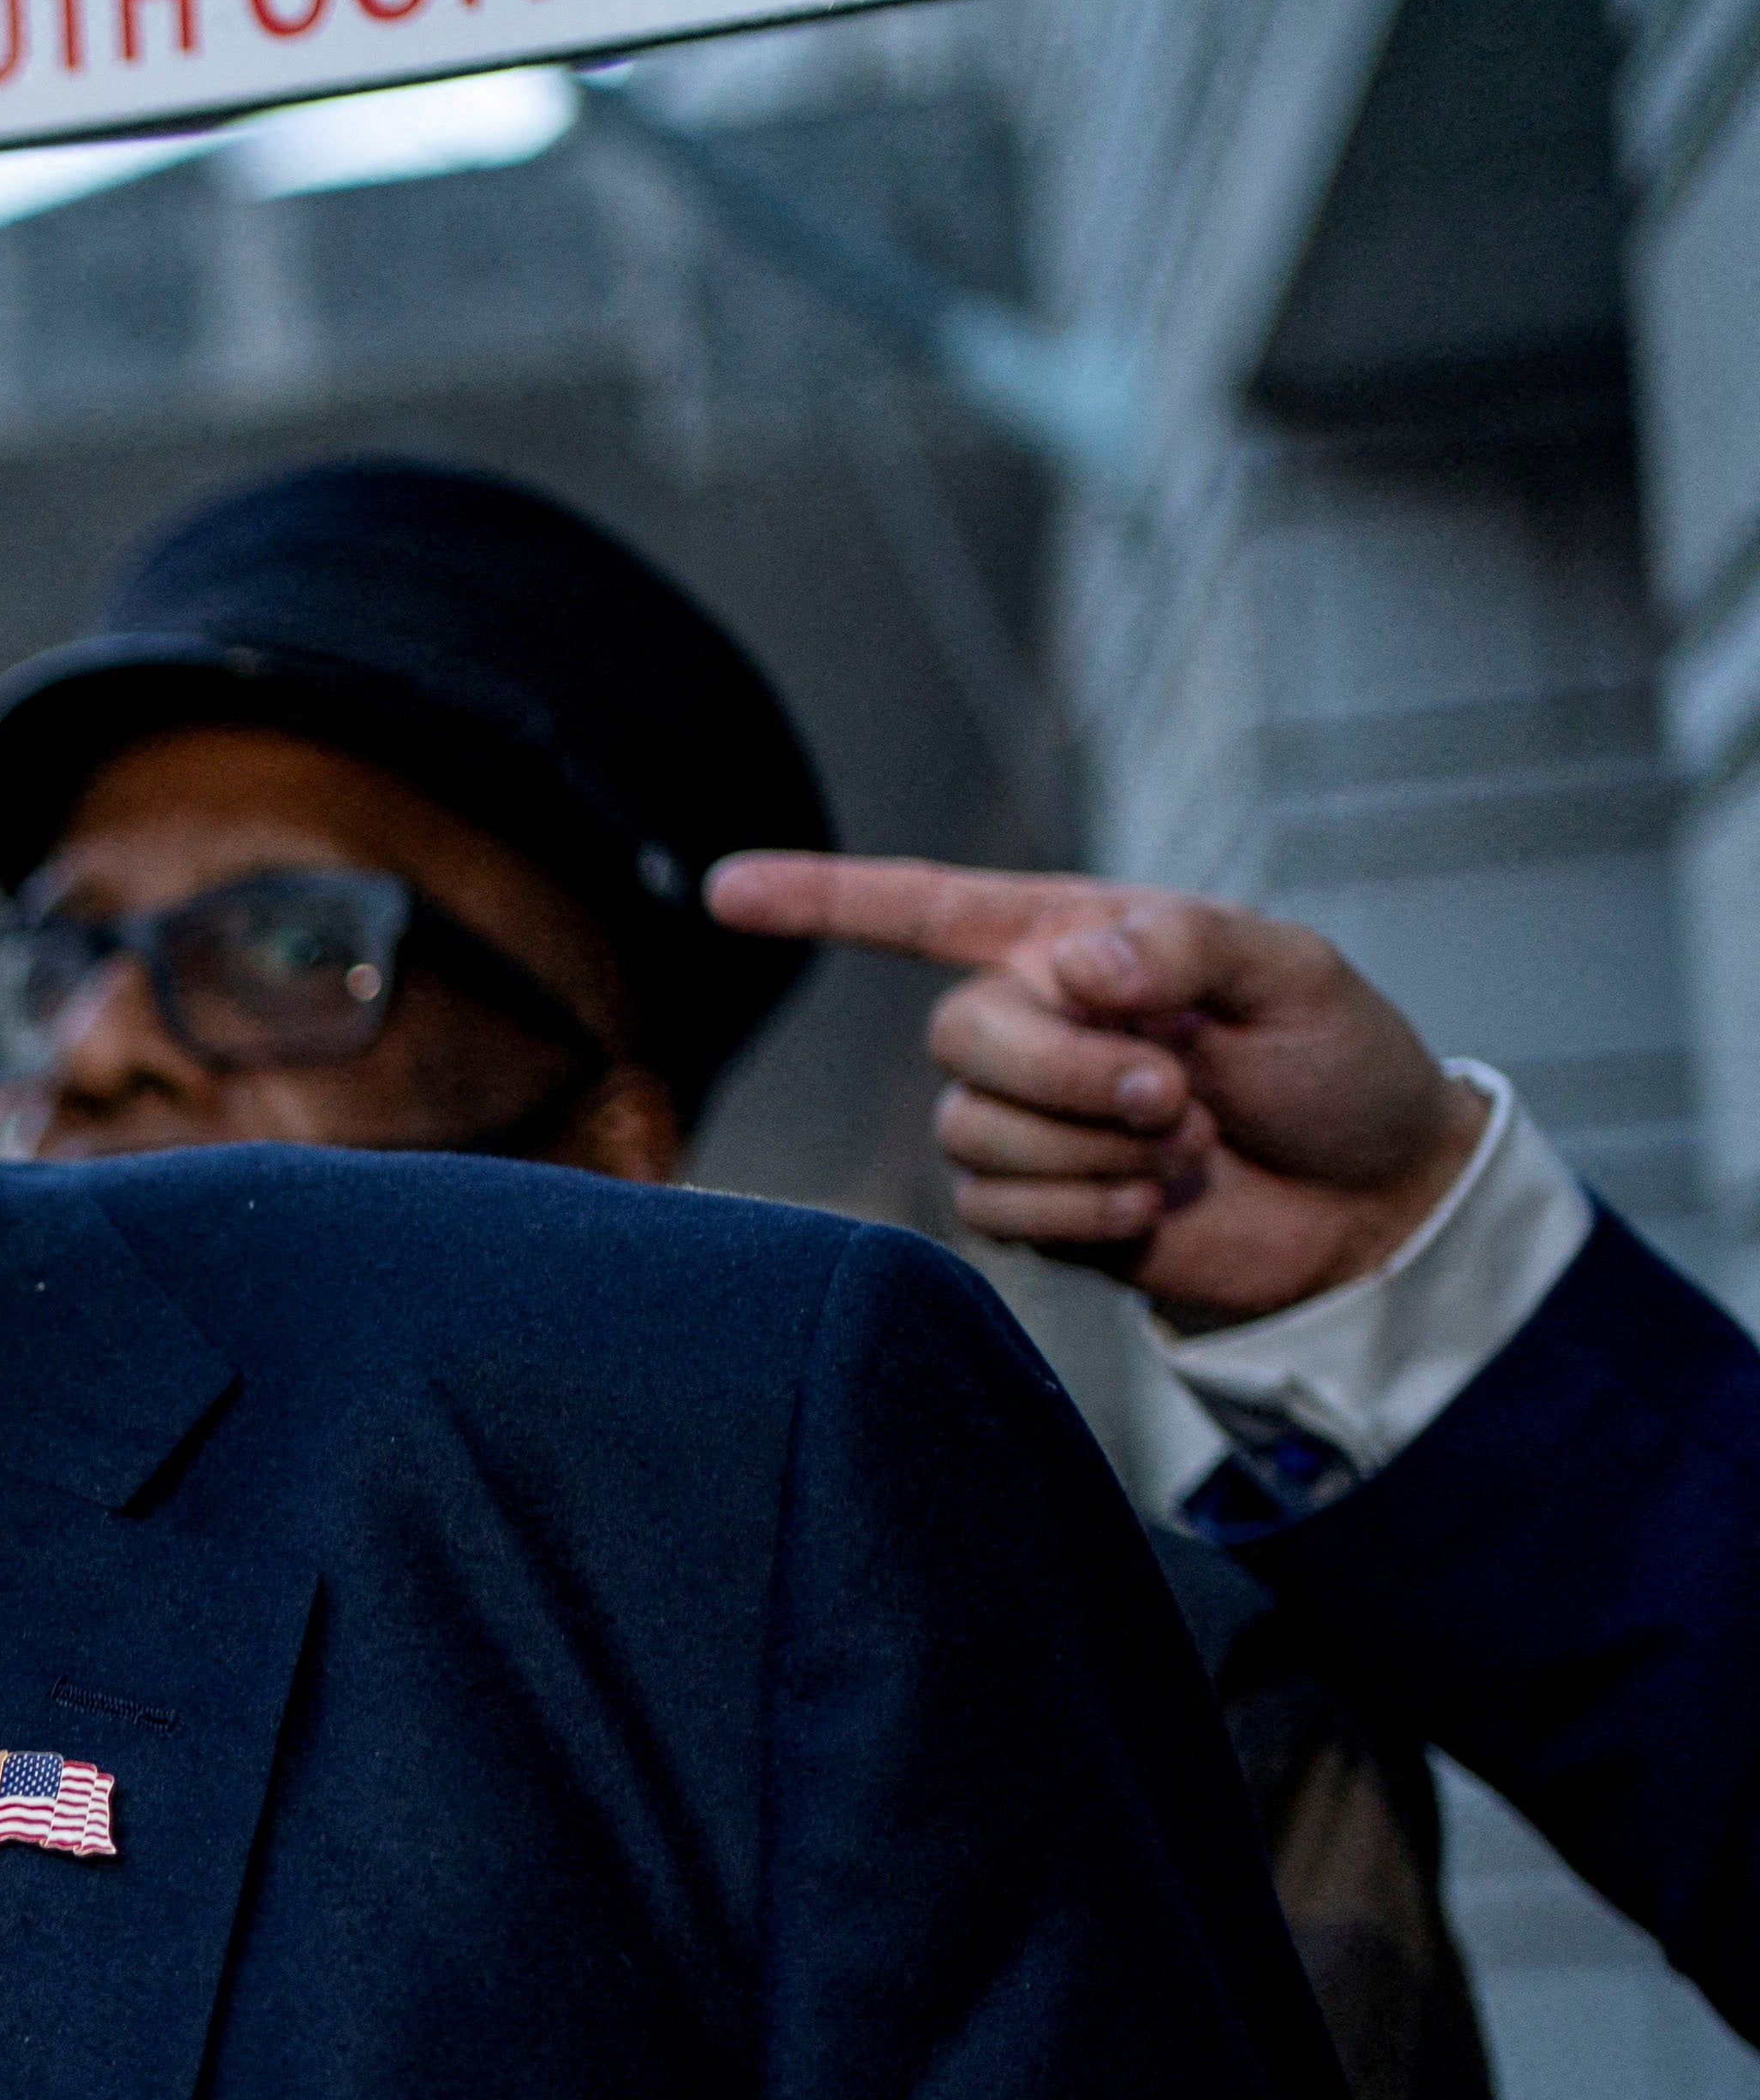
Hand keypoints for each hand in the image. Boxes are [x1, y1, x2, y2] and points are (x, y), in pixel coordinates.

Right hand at [706, 852, 1494, 1331]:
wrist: (1375, 1207)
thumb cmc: (1343, 1070)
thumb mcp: (1296, 972)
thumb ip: (1185, 942)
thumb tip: (1076, 965)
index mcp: (1079, 943)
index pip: (926, 910)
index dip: (822, 899)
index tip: (725, 891)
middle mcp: (1035, 1026)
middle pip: (957, 1036)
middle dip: (1062, 1069)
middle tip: (1169, 1088)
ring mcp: (1029, 1122)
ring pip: (972, 1130)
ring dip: (1087, 1146)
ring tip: (1180, 1143)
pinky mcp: (1036, 1209)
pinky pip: (994, 1208)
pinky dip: (1084, 1206)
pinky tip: (1153, 1197)